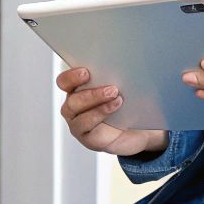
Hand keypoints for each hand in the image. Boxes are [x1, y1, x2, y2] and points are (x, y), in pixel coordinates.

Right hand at [56, 66, 170, 157]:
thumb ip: (114, 77)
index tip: (86, 72)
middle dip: (91, 93)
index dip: (71, 77)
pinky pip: (87, 127)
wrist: (138, 132)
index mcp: (77, 91)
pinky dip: (101, 115)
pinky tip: (115, 108)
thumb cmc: (127, 107)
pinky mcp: (88, 138)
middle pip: (72, 99)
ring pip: (78, 112)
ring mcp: (78, 124)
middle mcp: (74, 107)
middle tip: (111, 88)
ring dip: (97, 103)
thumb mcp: (121, 89)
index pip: (65, 82)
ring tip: (116, 97)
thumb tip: (122, 65)